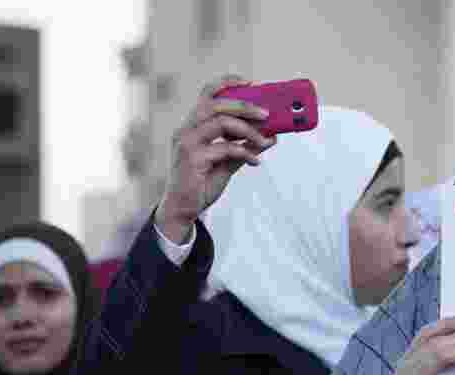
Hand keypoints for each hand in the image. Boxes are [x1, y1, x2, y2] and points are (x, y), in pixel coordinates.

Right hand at [156, 74, 276, 243]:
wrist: (183, 210)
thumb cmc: (201, 183)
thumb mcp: (227, 163)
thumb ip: (245, 148)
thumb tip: (271, 137)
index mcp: (193, 125)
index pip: (208, 94)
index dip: (227, 83)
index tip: (251, 83)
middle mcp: (187, 129)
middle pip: (217, 103)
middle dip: (245, 106)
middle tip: (267, 114)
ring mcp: (187, 142)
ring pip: (221, 122)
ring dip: (248, 129)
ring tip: (265, 140)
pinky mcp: (192, 159)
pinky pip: (224, 148)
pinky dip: (244, 152)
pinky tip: (255, 162)